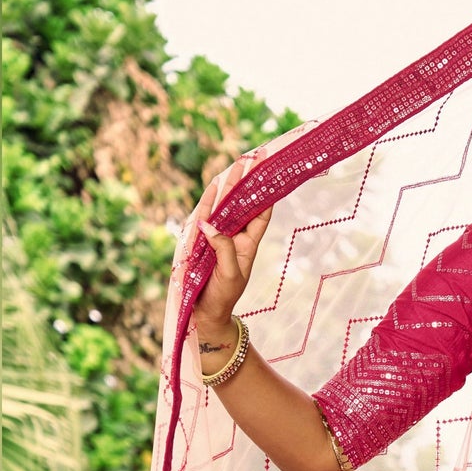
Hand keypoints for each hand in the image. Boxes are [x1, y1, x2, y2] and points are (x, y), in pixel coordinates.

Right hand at [190, 154, 272, 332]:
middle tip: (254, 158)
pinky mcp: (199, 239)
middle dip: (247, 181)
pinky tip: (214, 184)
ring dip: (230, 185)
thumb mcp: (230, 274)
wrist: (206, 311)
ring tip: (237, 164)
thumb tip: (208, 223)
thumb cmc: (223, 295)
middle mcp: (233, 236)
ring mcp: (216, 236)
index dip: (266, 194)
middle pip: (242, 203)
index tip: (272, 175)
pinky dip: (208, 200)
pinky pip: (204, 216)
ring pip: (224, 205)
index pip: (260, 214)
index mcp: (247, 244)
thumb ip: (223, 248)